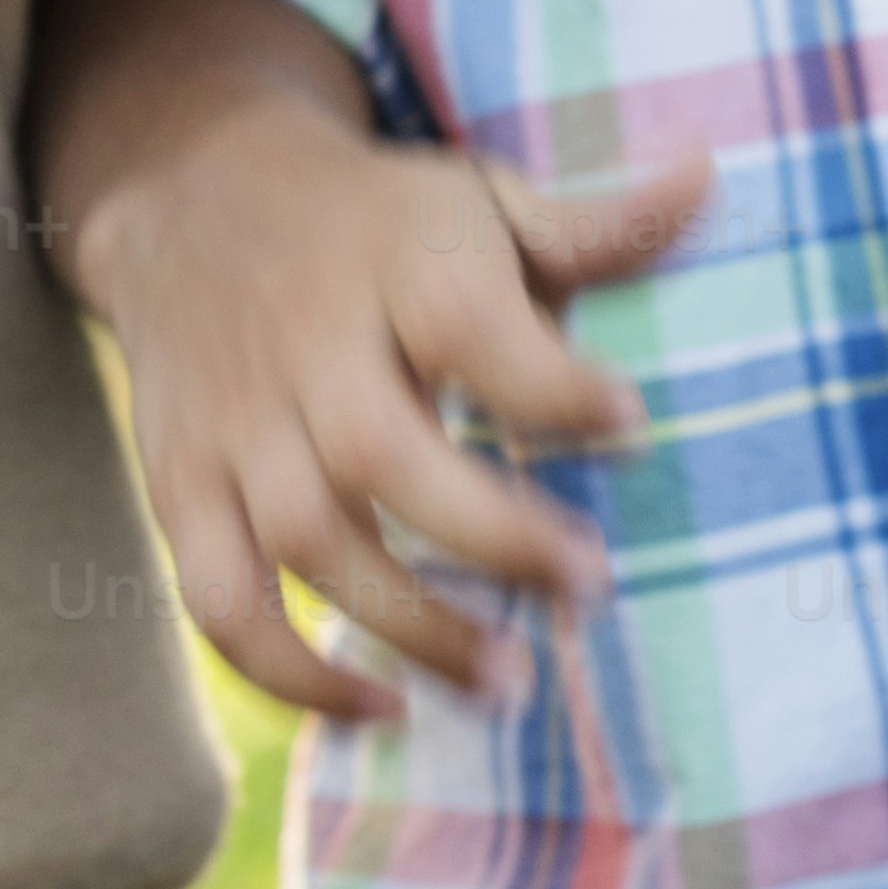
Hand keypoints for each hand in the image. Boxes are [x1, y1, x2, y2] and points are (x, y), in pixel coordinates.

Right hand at [65, 73, 703, 718]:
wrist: (194, 194)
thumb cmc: (381, 222)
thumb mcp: (479, 201)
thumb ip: (592, 225)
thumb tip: (707, 177)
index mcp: (396, 261)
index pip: (469, 327)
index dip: (549, 384)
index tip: (633, 429)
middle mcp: (305, 345)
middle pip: (379, 451)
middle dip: (488, 533)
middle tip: (592, 586)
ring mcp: (235, 426)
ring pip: (303, 541)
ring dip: (407, 625)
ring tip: (511, 683)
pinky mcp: (179, 489)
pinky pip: (217, 600)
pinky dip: (286, 675)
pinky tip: (381, 711)